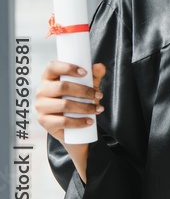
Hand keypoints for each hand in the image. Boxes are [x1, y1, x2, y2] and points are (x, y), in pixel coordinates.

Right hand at [36, 61, 105, 182]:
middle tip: (100, 96)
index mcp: (50, 79)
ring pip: (62, 104)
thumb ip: (94, 78)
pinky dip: (78, 122)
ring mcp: (41, 109)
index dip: (67, 67)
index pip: (52, 67)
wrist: (77, 132)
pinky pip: (61, 122)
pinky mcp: (45, 125)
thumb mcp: (89, 90)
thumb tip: (100, 66)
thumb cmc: (81, 104)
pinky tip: (91, 122)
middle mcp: (42, 93)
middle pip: (61, 87)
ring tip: (98, 109)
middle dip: (84, 91)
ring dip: (83, 106)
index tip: (86, 72)